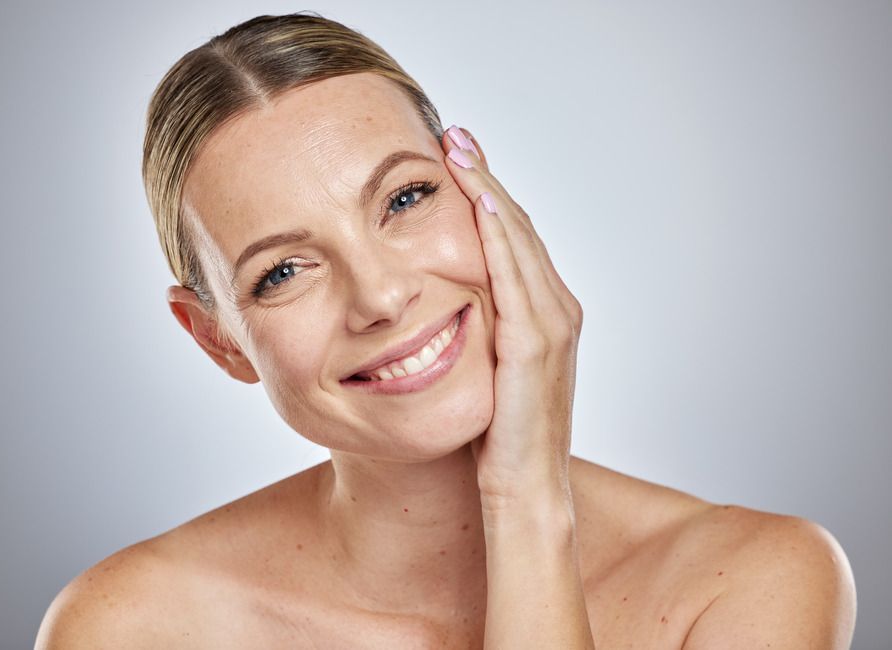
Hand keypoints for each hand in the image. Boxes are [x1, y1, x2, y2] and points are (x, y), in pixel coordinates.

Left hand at [442, 125, 583, 510]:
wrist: (523, 490)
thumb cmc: (499, 436)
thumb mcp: (486, 367)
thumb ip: (479, 327)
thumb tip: (445, 302)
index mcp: (546, 313)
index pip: (514, 240)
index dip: (487, 194)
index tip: (458, 158)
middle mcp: (558, 310)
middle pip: (519, 228)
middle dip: (487, 178)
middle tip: (457, 135)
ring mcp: (552, 325)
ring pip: (519, 242)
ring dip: (489, 191)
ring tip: (462, 150)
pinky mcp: (535, 345)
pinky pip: (515, 277)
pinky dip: (499, 235)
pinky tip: (480, 201)